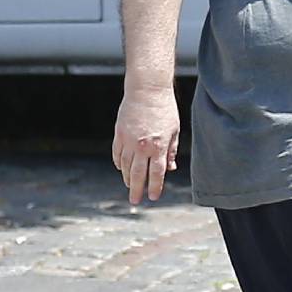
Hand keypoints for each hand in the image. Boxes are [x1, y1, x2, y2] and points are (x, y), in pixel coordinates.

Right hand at [112, 84, 179, 204]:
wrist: (147, 90)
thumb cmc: (165, 109)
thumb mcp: (174, 130)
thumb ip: (171, 151)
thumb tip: (170, 168)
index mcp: (159, 146)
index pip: (157, 173)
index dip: (155, 187)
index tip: (153, 197)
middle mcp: (142, 146)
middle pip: (138, 174)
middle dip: (137, 189)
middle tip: (135, 201)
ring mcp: (128, 140)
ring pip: (126, 166)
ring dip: (128, 178)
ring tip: (130, 186)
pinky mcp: (119, 133)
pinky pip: (117, 154)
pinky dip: (119, 164)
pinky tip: (122, 169)